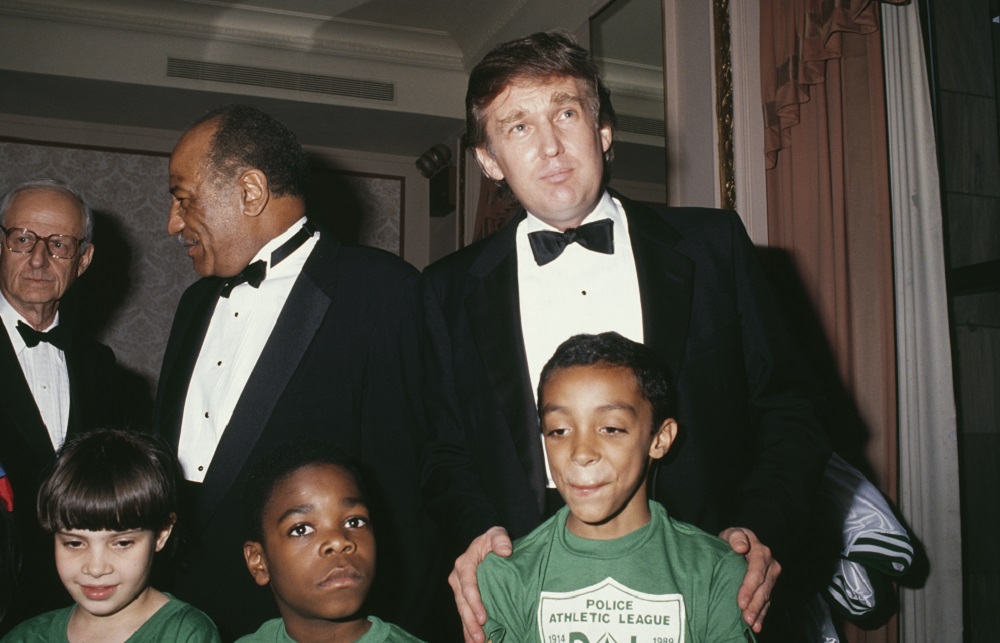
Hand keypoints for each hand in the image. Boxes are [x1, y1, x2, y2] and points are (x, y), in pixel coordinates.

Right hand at [449, 526, 512, 642]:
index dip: (474, 601)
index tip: (483, 616)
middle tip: (480, 637)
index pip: (467, 584)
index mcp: (464, 564)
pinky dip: (469, 629)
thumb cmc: (493, 540)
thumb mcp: (496, 533)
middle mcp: (459, 578)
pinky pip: (467, 614)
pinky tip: (473, 641)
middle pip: (463, 603)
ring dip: (469, 629)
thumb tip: (505, 551)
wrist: (489, 546)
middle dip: (470, 622)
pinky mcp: (467, 599)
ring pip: (463, 612)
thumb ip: (500, 539)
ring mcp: (461, 590)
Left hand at [719, 527, 779, 632]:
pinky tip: (756, 627)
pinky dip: (761, 615)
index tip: (741, 601)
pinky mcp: (767, 588)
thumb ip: (736, 537)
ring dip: (758, 612)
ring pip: (766, 597)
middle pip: (763, 587)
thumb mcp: (732, 533)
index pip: (757, 570)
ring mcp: (770, 578)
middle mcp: (770, 566)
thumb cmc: (733, 540)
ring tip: (751, 624)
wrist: (738, 545)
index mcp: (761, 551)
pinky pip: (766, 603)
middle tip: (746, 618)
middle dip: (755, 604)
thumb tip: (741, 547)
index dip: (749, 587)